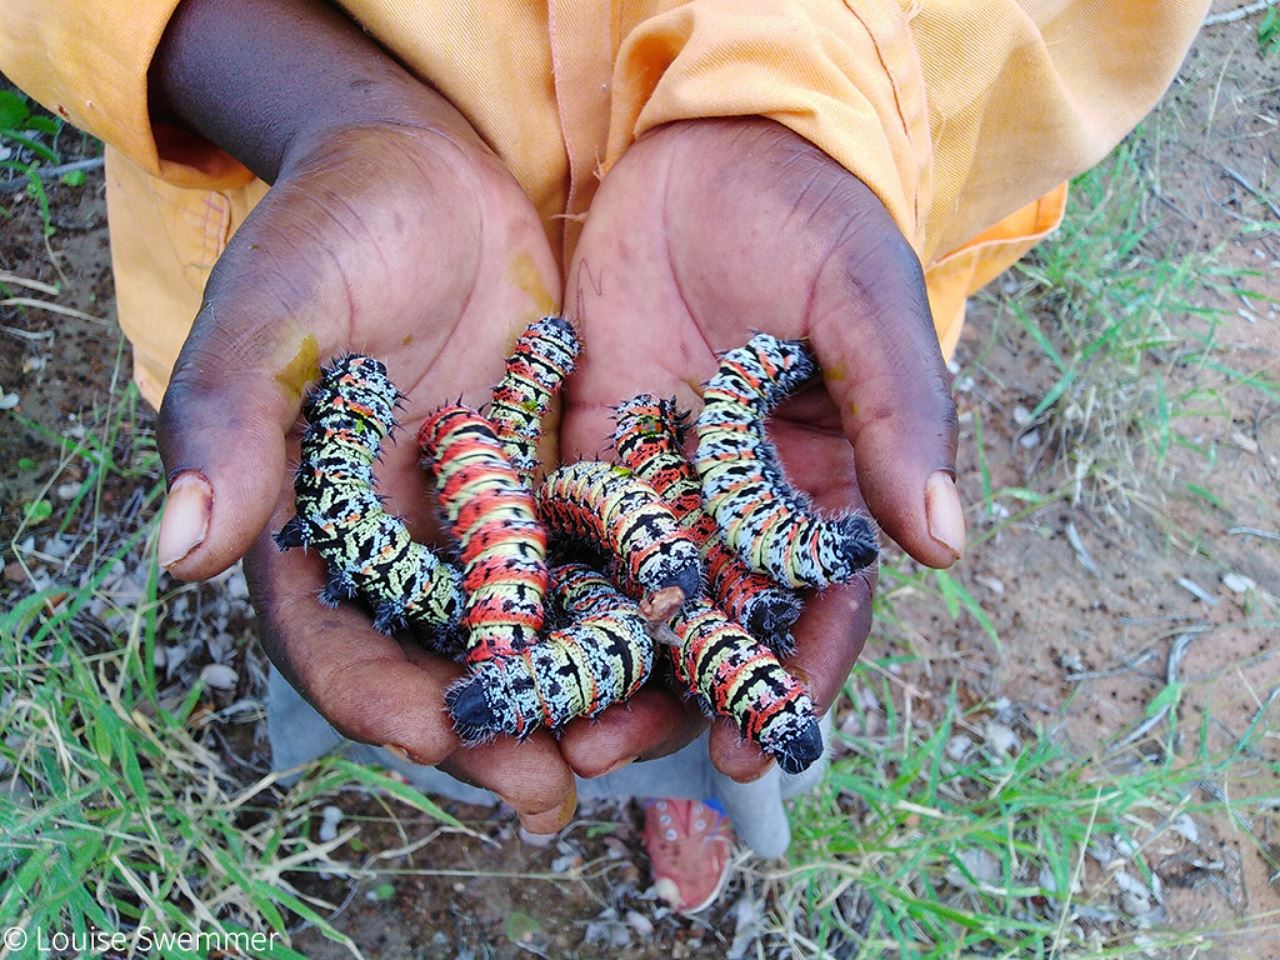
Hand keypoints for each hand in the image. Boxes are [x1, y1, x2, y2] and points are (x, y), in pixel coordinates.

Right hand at [151, 0, 573, 831]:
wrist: (430, 167)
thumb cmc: (335, 226)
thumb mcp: (278, 311)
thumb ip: (229, 422)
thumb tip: (176, 552)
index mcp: (308, 527)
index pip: (335, 647)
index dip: (385, 706)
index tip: (452, 745)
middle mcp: (393, 545)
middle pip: (437, 664)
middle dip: (494, 728)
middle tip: (557, 789)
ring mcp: (473, 523)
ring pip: (520, 632)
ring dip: (569, 691)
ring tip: (634, 732)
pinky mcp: (543, 488)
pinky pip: (582, 564)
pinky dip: (619, 607)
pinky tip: (675, 639)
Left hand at [559, 118, 962, 781]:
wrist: (714, 150)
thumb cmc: (814, 224)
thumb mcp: (865, 308)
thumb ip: (900, 417)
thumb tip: (946, 546)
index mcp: (824, 497)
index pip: (816, 613)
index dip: (788, 682)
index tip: (754, 749)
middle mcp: (740, 513)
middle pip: (708, 630)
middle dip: (664, 700)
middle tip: (604, 758)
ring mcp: (659, 487)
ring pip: (627, 600)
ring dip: (588, 664)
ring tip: (540, 721)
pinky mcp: (587, 449)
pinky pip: (561, 530)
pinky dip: (533, 581)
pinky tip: (493, 627)